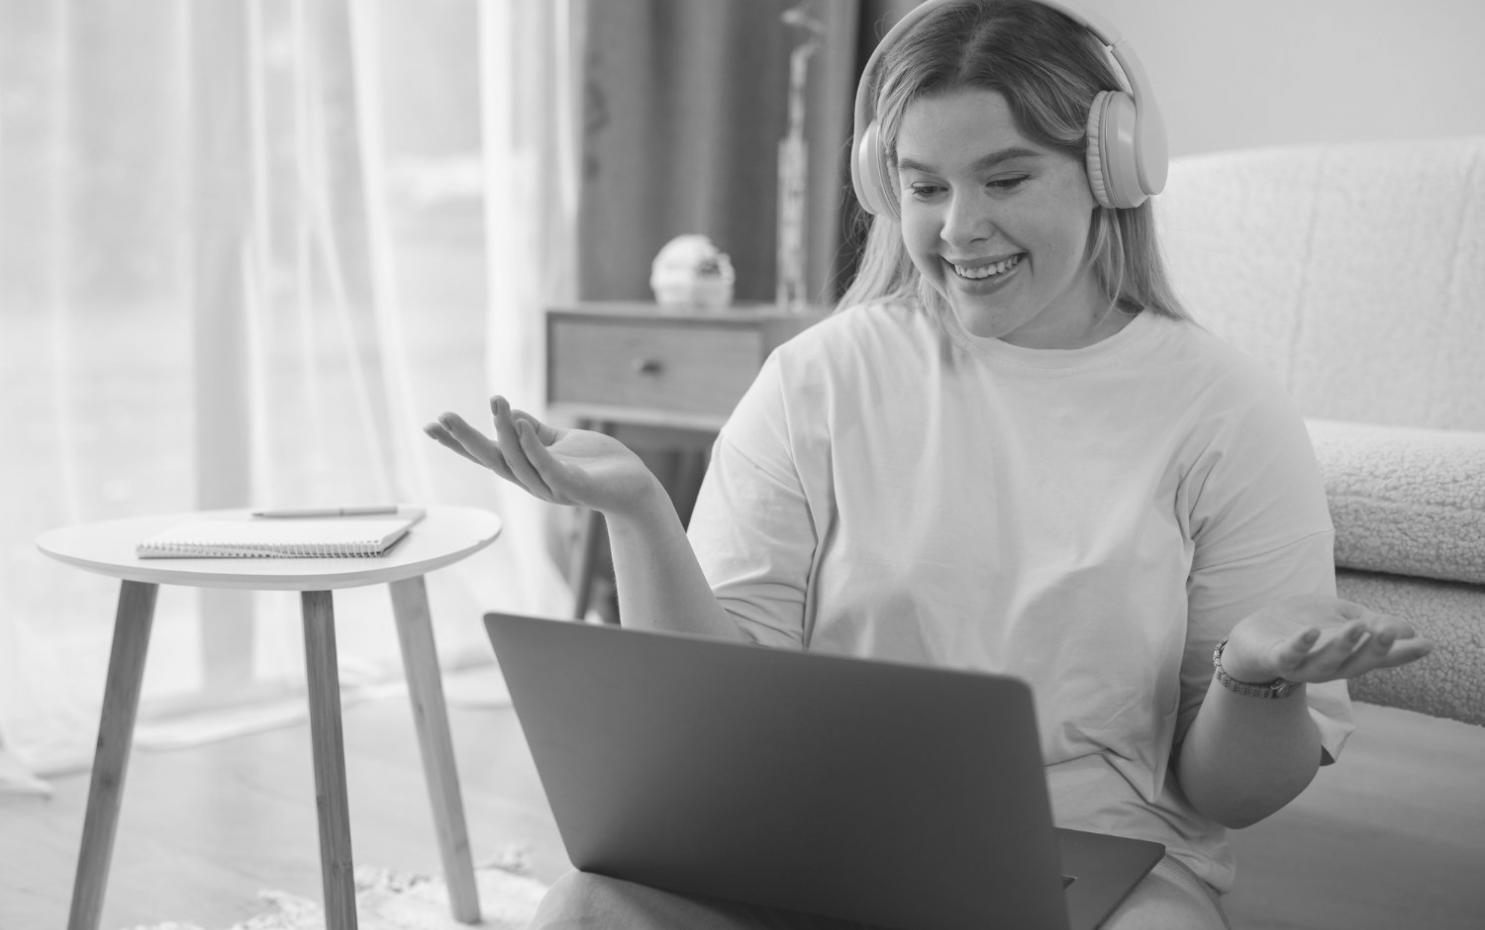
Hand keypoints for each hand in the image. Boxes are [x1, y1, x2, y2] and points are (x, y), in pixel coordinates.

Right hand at [424, 396, 662, 518]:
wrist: (637, 488)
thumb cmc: (600, 465)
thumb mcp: (561, 441)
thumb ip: (536, 431)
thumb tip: (509, 413)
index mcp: (527, 470)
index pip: (487, 455)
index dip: (459, 443)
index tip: (430, 426)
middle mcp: (533, 482)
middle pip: (492, 461)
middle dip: (466, 441)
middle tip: (441, 418)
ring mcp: (553, 487)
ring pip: (518, 462)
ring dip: (504, 432)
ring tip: (496, 404)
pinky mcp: (575, 488)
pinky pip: (548, 468)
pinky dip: (532, 447)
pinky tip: (522, 424)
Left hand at [1220, 594, 1433, 684]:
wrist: (1251, 639)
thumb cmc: (1300, 627)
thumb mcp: (1339, 619)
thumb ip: (1370, 623)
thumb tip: (1411, 630)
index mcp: (1347, 658)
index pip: (1379, 658)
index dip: (1402, 653)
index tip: (1427, 644)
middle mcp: (1328, 668)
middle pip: (1357, 664)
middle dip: (1375, 650)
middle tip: (1389, 631)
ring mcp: (1301, 666)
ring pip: (1326, 662)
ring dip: (1343, 645)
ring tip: (1358, 626)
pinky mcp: (1275, 659)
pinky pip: (1288, 655)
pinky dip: (1300, 644)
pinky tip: (1310, 630)